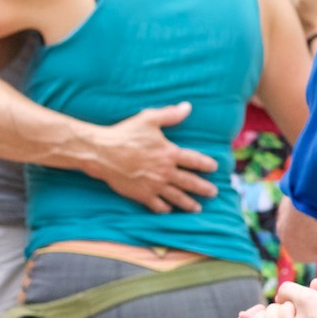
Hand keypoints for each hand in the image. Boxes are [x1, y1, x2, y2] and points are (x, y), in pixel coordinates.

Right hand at [89, 102, 217, 212]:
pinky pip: (157, 205)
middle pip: (190, 182)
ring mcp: (154, 185)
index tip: (214, 167)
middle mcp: (165, 172)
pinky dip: (165, 209)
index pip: (194, 160)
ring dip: (189, 203)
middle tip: (213, 193)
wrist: (102, 153)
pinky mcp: (141, 194)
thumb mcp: (148, 119)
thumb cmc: (125, 134)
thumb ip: (170, 115)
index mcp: (169, 153)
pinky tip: (169, 210)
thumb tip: (187, 107)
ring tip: (197, 208)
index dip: (206, 164)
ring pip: (177, 197)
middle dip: (203, 188)